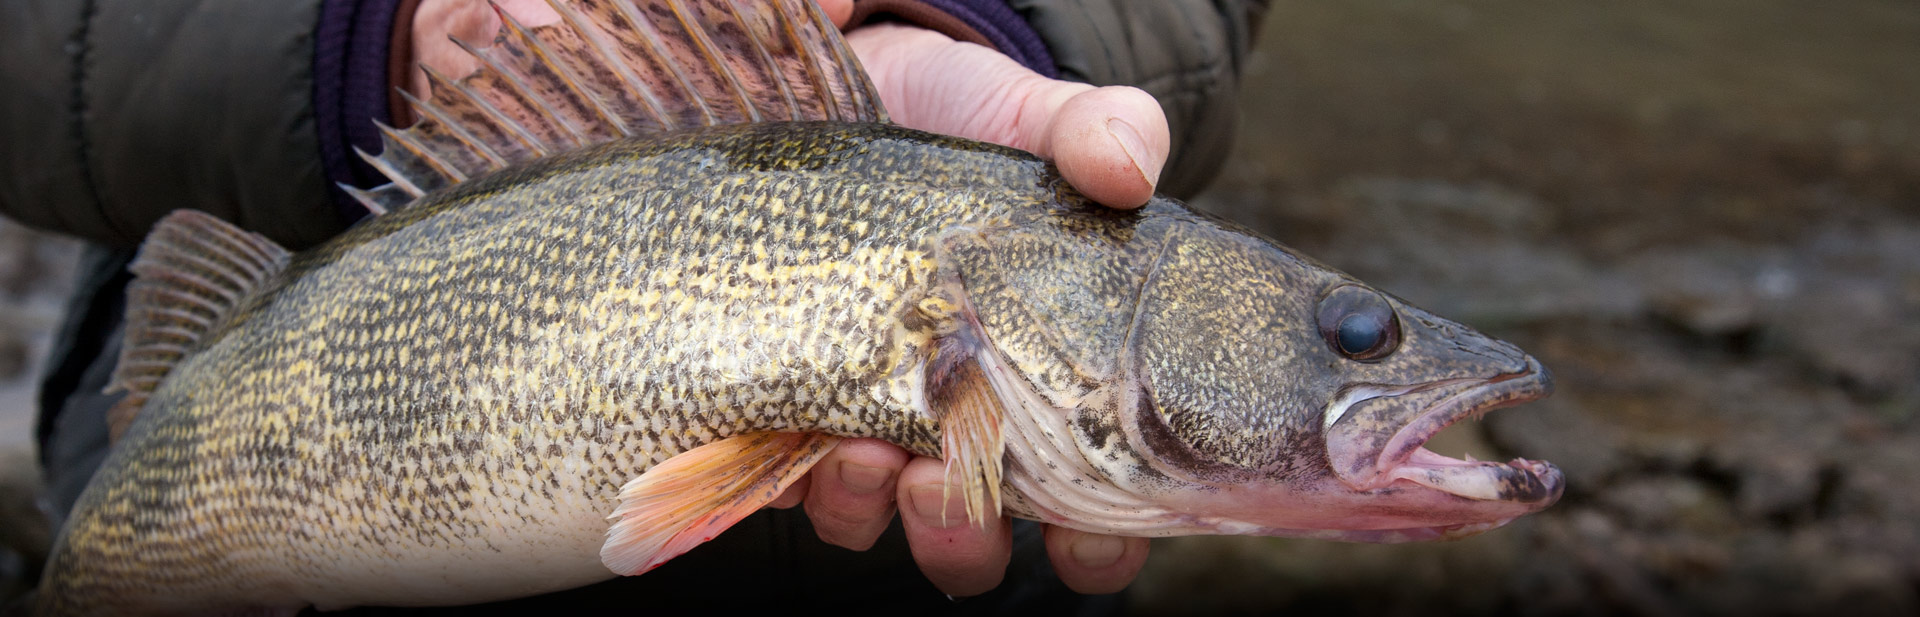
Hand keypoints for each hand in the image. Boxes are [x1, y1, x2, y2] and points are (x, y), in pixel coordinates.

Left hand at [412, 0, 1161, 596]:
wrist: (848, 89)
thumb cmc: (964, 122)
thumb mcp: (1038, 118)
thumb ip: (1097, 133)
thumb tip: (1130, 169)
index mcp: (1048, 390)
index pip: (1098, 508)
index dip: (1100, 544)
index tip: (1087, 533)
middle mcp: (960, 423)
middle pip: (976, 536)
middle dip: (961, 537)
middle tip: (943, 486)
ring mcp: (867, 419)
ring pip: (874, 519)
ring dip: (872, 509)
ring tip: (865, 453)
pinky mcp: (780, 400)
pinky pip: (783, 477)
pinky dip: (794, 475)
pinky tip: (801, 430)